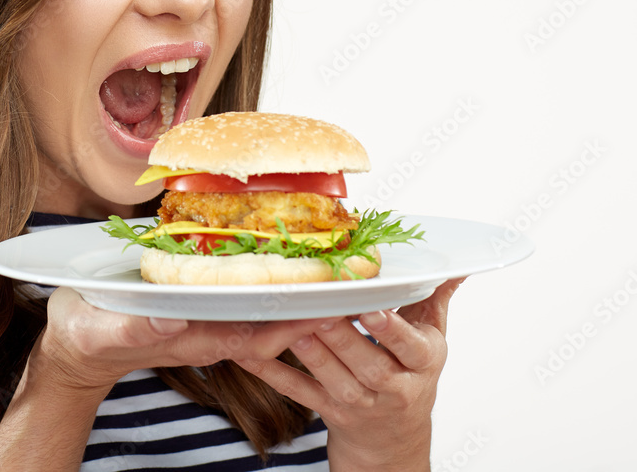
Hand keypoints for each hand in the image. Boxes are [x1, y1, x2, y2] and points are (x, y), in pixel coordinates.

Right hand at [32, 286, 328, 398]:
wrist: (75, 347)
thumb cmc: (84, 338)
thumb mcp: (102, 330)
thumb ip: (135, 325)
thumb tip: (172, 314)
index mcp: (195, 339)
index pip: (261, 335)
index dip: (299, 319)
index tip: (333, 300)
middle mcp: (209, 330)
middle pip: (274, 320)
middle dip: (312, 300)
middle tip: (351, 271)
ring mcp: (205, 317)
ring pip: (263, 305)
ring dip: (296, 285)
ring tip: (331, 257)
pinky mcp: (196, 304)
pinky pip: (242, 294)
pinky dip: (266, 276)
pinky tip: (280, 252)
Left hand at [233, 278, 464, 470]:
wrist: (394, 440)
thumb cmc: (409, 374)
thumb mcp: (430, 339)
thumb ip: (435, 299)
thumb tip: (456, 265)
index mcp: (421, 362)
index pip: (410, 347)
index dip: (391, 330)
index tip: (372, 309)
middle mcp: (393, 386)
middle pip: (368, 363)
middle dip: (343, 337)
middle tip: (321, 309)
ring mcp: (359, 402)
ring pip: (333, 379)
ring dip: (311, 352)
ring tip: (291, 324)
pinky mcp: (328, 410)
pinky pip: (298, 391)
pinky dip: (272, 371)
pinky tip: (249, 351)